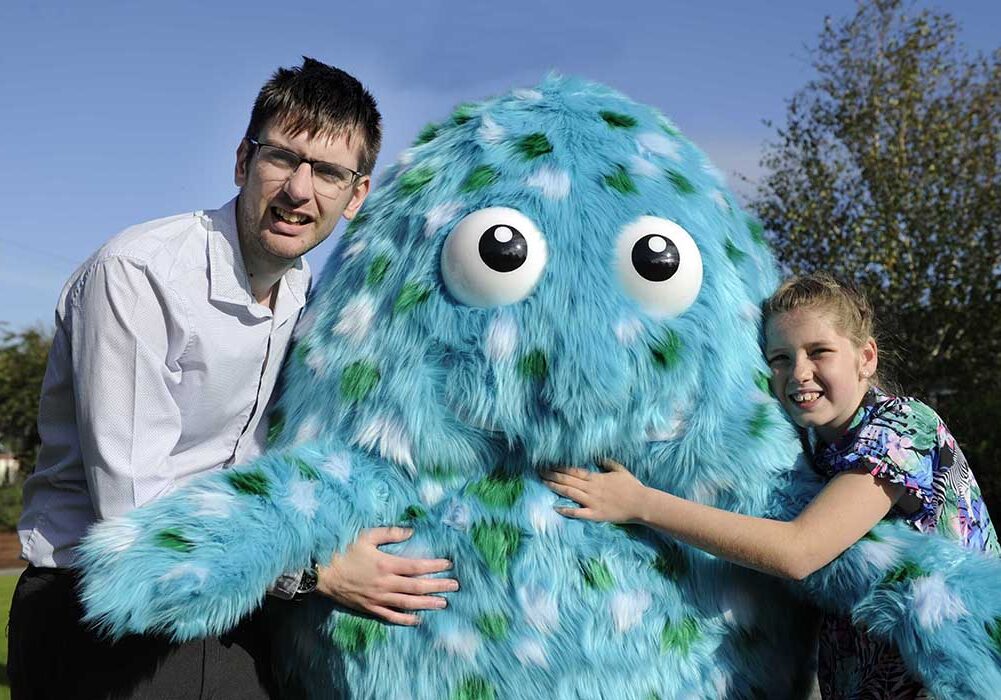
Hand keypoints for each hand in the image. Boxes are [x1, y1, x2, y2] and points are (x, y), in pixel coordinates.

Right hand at [316, 526, 457, 625]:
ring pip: (408, 603)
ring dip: (427, 603)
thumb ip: (390, 533)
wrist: (320, 573)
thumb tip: (411, 531)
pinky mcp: (369, 608)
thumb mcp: (365, 536)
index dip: (434, 566)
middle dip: (438, 586)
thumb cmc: (342, 550)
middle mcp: (385, 583)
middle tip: (455, 586)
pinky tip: (418, 619)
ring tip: (443, 603)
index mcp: (385, 564)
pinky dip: (405, 619)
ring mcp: (378, 598)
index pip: (416, 566)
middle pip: (417, 586)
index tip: (448, 565)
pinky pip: (390, 616)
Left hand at [542, 458, 647, 523]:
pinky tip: (555, 507)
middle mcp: (591, 488)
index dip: (560, 467)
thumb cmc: (632, 486)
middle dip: (553, 475)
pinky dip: (566, 510)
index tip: (548, 463)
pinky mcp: (595, 514)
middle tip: (539, 471)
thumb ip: (607, 463)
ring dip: (555, 487)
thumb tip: (597, 456)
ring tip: (543, 482)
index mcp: (596, 478)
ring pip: (570, 493)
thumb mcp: (620, 470)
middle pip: (568, 480)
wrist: (641, 503)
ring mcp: (592, 502)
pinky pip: (578, 512)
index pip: (574, 471)